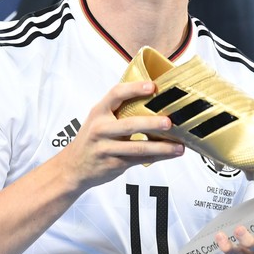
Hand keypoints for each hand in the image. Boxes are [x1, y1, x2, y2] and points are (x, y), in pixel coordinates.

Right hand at [58, 80, 183, 192]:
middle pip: (129, 124)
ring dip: (161, 147)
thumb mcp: (99, 119)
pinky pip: (139, 160)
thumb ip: (119, 110)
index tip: (153, 86)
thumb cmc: (93, 138)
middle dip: (151, 123)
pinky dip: (158, 157)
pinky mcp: (113, 164)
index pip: (116, 94)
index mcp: (99, 112)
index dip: (134, 88)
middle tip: (169, 122)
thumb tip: (155, 99)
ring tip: (179, 146)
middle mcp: (101, 129)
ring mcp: (106, 148)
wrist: (73, 167)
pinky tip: (171, 154)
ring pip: (138, 147)